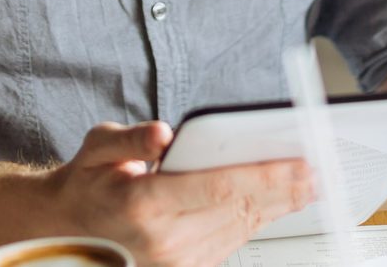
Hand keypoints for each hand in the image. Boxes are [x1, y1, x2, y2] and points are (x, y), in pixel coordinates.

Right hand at [45, 121, 315, 266]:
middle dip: (285, 190)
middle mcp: (163, 239)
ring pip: (242, 228)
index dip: (266, 175)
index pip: (219, 187)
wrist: (65, 235)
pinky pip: (231, 242)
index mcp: (143, 204)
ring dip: (278, 207)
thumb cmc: (87, 188)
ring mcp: (176, 260)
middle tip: (320, 171)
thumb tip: (162, 134)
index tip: (300, 164)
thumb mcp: (96, 150)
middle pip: (240, 209)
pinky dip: (257, 222)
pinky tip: (277, 205)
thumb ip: (129, 138)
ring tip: (308, 186)